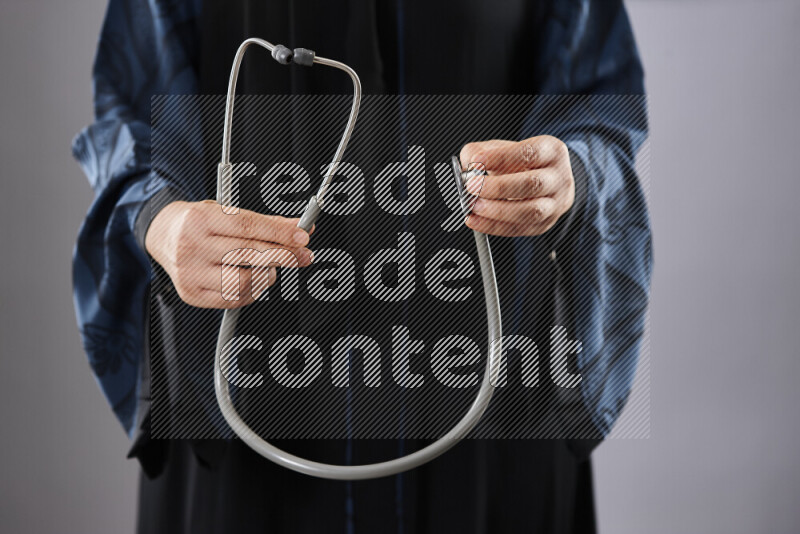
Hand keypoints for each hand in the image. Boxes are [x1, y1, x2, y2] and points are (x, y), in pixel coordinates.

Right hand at [145, 200, 313, 307]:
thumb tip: (300, 229)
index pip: (248, 226)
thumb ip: (265, 222)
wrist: (161, 235)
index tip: (302, 237)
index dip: (279, 232)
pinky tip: (254, 281)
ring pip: (242, 280)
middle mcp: (192, 246)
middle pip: (248, 253)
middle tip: (303, 256)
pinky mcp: (191, 294)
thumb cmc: (198, 223)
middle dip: (283, 255)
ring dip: (266, 275)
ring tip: (270, 268)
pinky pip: (232, 298)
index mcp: (201, 219)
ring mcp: (190, 272)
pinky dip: (252, 291)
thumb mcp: (226, 212)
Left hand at [459, 136, 574, 236]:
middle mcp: (559, 177)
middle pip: (532, 184)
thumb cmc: (521, 163)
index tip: (476, 161)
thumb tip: (467, 162)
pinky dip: (494, 226)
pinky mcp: (545, 224)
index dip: (501, 158)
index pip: (529, 153)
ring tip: (474, 206)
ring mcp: (555, 203)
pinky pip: (520, 229)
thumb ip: (481, 151)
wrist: (545, 180)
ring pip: (531, 211)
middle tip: (472, 186)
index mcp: (552, 151)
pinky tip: (476, 220)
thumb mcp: (504, 147)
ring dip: (497, 211)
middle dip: (498, 187)